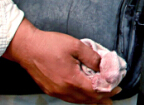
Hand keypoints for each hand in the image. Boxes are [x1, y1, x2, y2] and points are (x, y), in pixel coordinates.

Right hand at [3, 19, 118, 104]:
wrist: (26, 47)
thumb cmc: (49, 45)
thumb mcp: (76, 46)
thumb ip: (92, 57)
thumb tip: (102, 65)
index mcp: (71, 80)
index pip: (95, 91)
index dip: (108, 89)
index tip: (117, 86)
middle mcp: (63, 90)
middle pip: (87, 99)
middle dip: (102, 97)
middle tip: (113, 92)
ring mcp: (55, 91)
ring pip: (77, 100)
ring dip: (91, 99)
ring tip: (102, 98)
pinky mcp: (50, 90)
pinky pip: (69, 98)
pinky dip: (80, 97)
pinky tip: (84, 93)